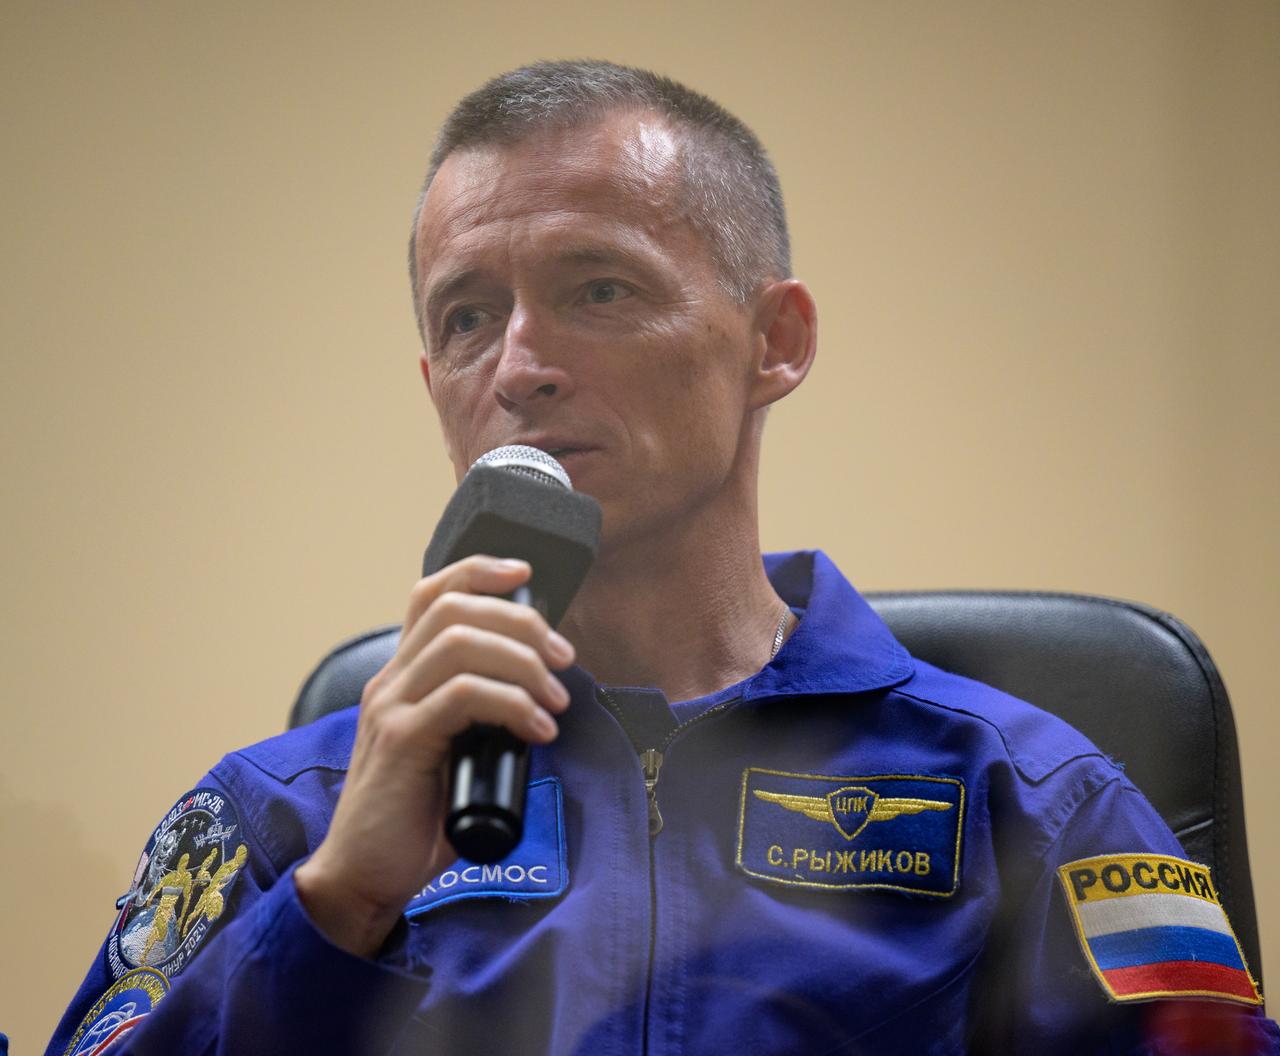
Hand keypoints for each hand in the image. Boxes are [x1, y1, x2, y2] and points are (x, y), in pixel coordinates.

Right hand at [293, 555, 574, 956]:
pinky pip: (463, 697)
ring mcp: (391, 709)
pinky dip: (511, 704)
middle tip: (563, 658)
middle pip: (455, 610)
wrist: (363, 879)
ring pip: (461, 645)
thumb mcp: (449, 752)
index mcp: (402, 678)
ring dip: (523, 662)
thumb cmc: (413, 819)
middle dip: (521, 622)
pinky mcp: (400, 742)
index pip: (432, 597)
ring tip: (556, 700)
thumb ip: (475, 719)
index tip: (527, 576)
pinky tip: (538, 730)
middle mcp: (391, 682)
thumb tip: (538, 700)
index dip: (479, 571)